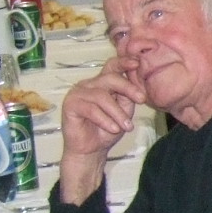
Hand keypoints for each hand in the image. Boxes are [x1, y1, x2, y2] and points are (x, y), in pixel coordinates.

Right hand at [56, 61, 146, 202]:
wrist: (91, 150)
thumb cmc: (107, 129)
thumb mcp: (124, 110)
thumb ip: (128, 96)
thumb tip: (137, 81)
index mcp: (102, 83)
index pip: (112, 67)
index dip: (124, 62)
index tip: (137, 62)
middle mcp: (88, 85)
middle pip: (110, 78)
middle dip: (128, 88)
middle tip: (141, 99)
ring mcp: (77, 93)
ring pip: (102, 96)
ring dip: (118, 113)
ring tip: (126, 126)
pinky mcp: (70, 105)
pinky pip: (91, 109)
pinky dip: (105, 120)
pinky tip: (113, 129)